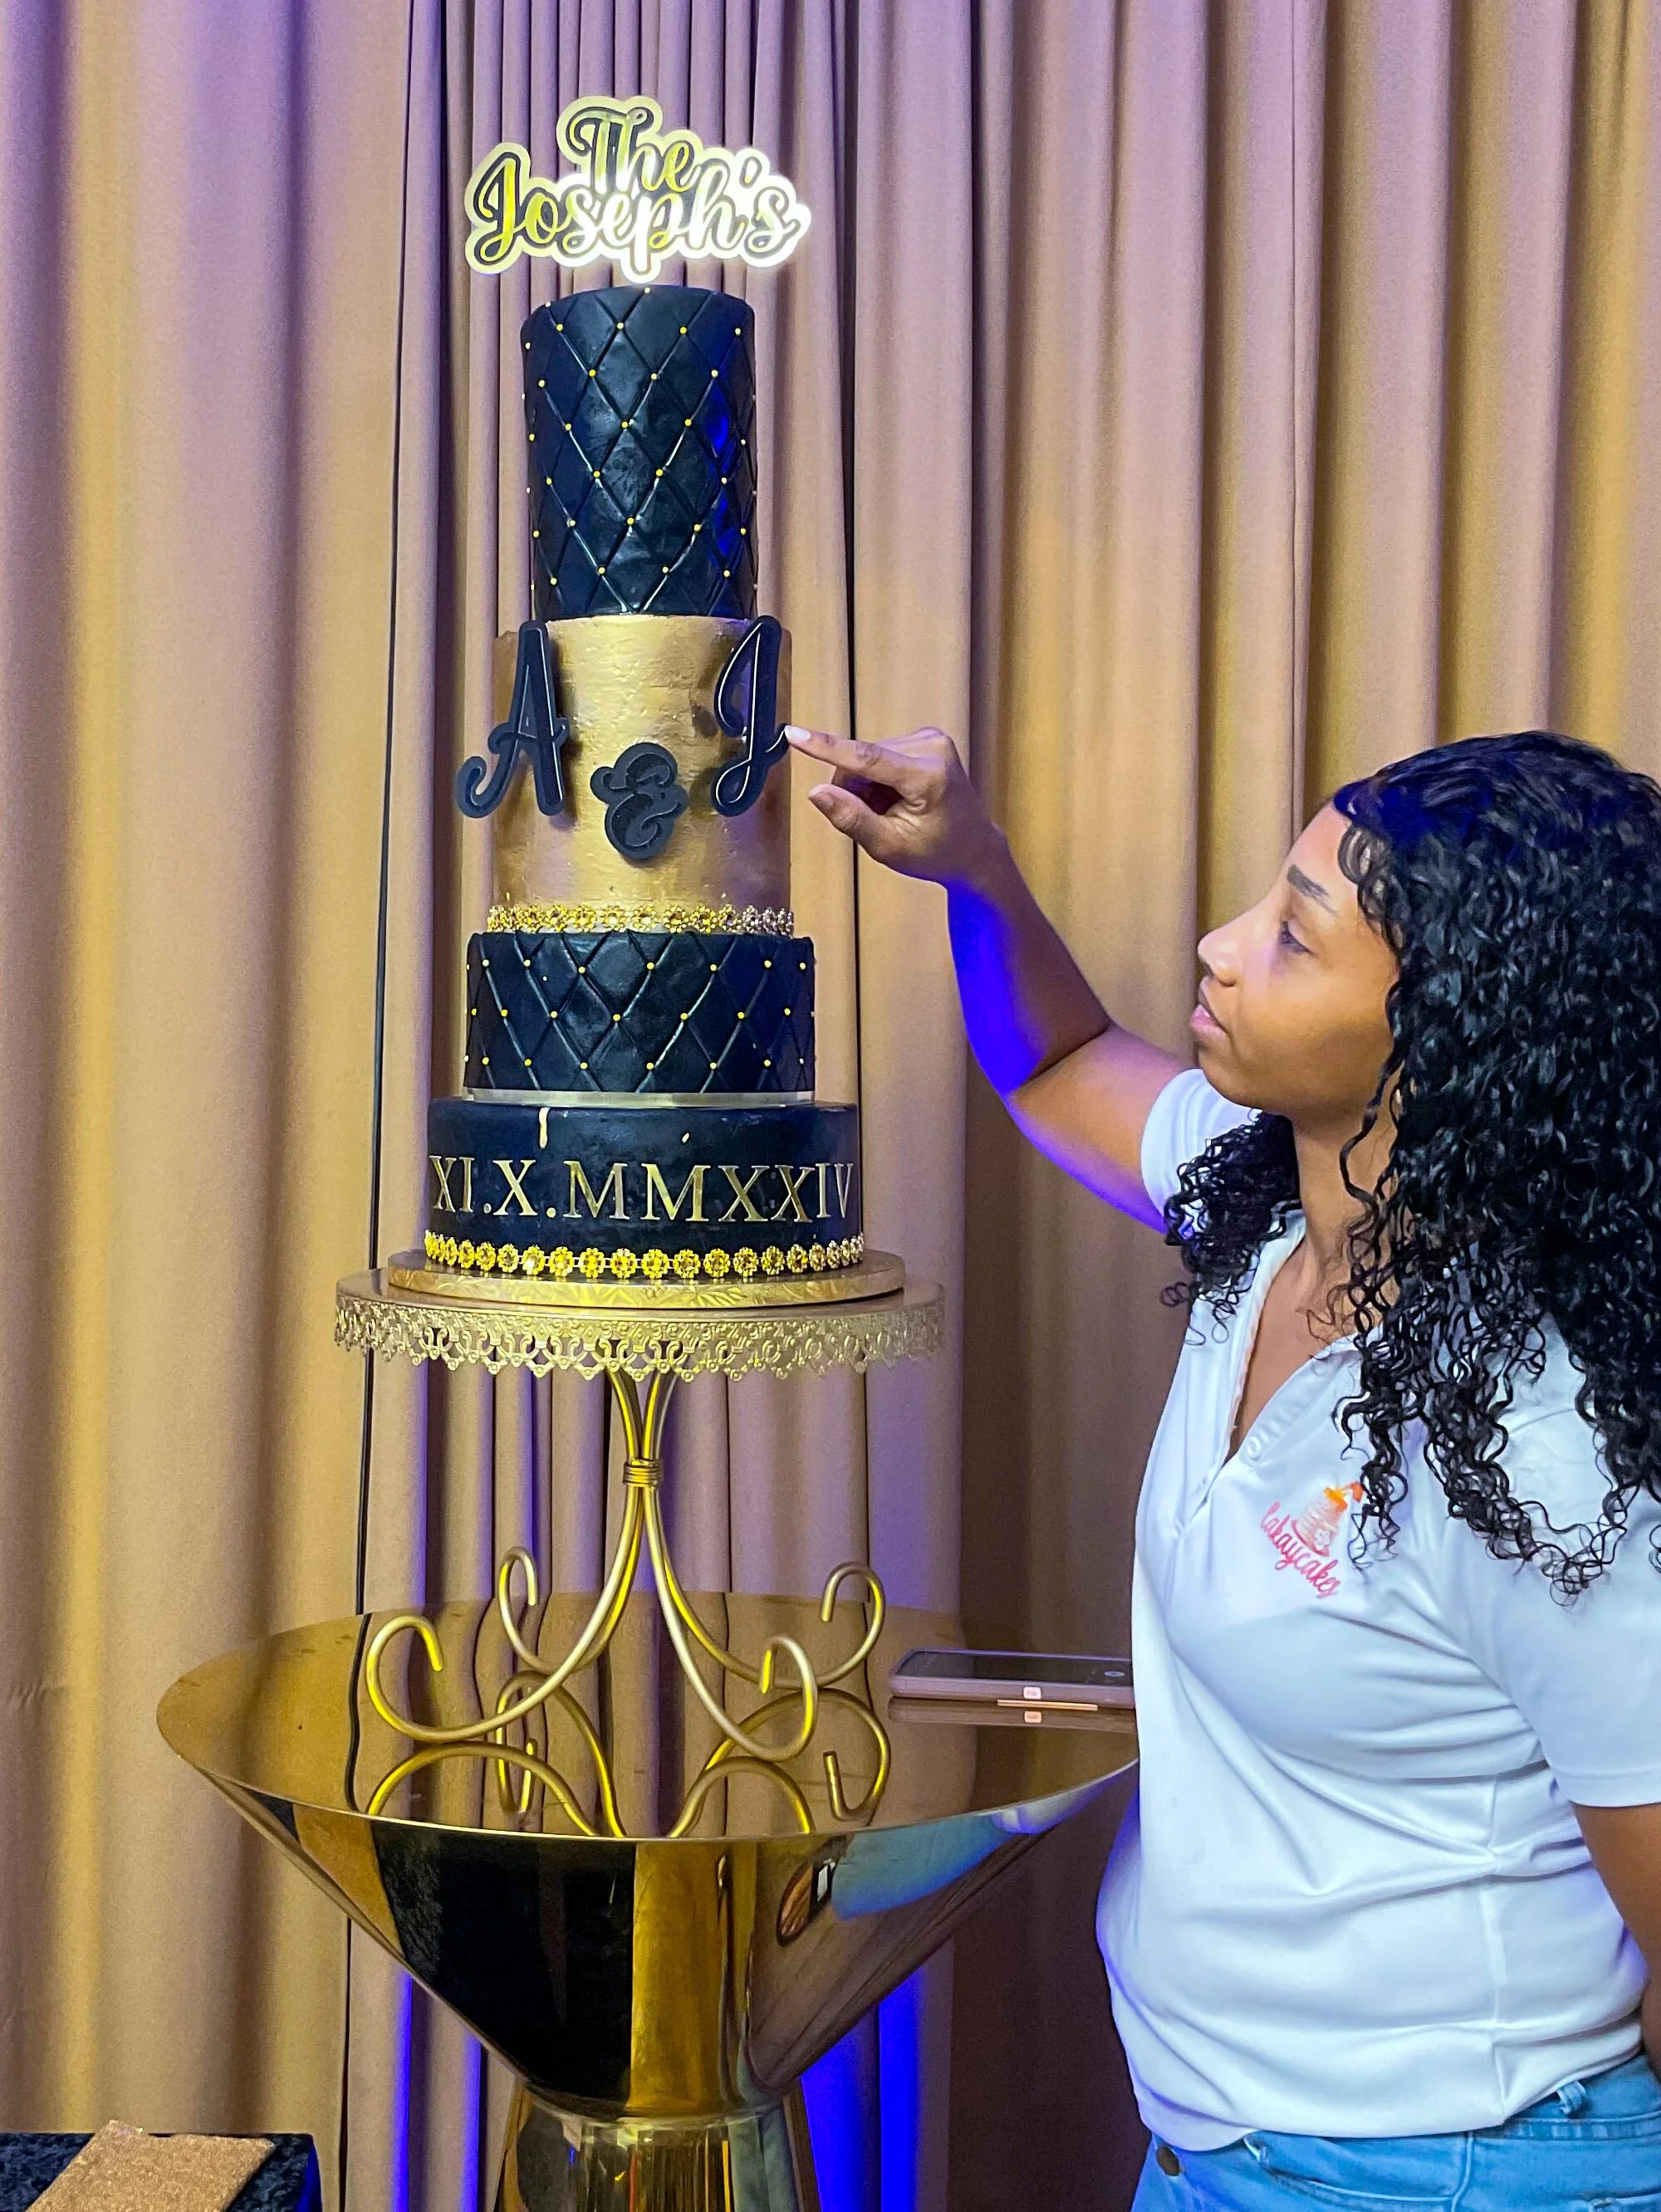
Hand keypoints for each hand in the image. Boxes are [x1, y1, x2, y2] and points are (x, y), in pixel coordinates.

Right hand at [784, 724, 1005, 890]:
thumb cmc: (936, 853)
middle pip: (861, 759)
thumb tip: (816, 791)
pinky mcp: (926, 737)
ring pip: (867, 756)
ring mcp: (931, 739)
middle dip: (854, 789)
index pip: (866, 758)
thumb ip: (851, 819)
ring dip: (867, 785)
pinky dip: (878, 778)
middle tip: (876, 819)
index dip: (826, 748)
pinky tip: (898, 797)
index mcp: (928, 778)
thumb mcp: (889, 847)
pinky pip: (880, 753)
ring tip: (893, 810)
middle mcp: (932, 748)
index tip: (795, 735)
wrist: (974, 848)